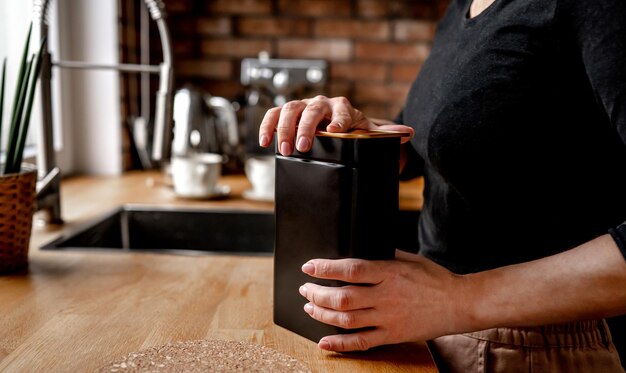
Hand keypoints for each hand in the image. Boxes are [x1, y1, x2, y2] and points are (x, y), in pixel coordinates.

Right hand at [258, 96, 413, 155]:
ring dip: (284, 129)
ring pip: (289, 110)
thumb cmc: (351, 128)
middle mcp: (320, 103)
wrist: (337, 123)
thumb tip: (408, 133)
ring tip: (283, 149)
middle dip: (305, 128)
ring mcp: (302, 107)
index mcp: (342, 106)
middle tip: (302, 147)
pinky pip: (274, 115)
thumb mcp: (368, 131)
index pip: (341, 110)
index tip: (336, 132)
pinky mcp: (286, 113)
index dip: (338, 120)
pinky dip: (267, 126)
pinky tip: (263, 142)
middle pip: (311, 110)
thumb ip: (386, 134)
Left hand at [298, 250, 466, 351]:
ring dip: (322, 315)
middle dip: (317, 294)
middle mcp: (386, 296)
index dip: (325, 269)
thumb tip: (362, 250)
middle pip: (342, 298)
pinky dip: (340, 345)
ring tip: (310, 308)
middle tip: (305, 289)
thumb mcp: (410, 258)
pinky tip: (324, 342)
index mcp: (389, 273)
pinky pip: (362, 343)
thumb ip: (385, 255)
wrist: (459, 303)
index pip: (351, 270)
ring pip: (346, 320)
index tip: (308, 267)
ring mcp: (388, 318)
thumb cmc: (435, 278)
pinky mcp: (393, 335)